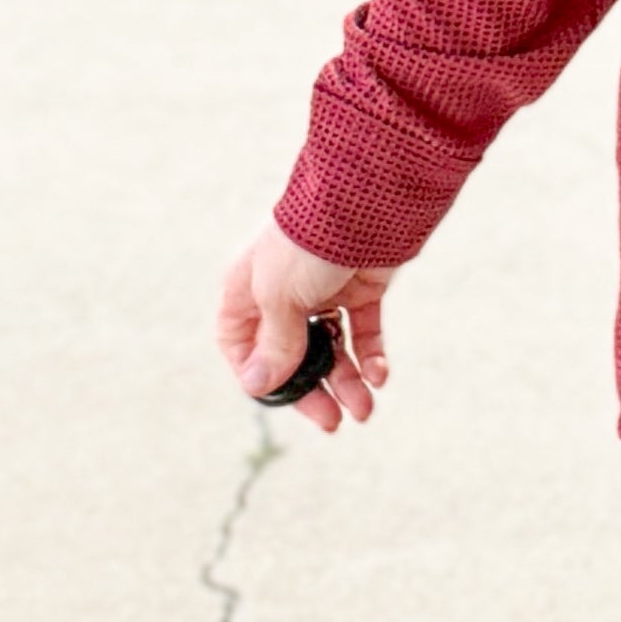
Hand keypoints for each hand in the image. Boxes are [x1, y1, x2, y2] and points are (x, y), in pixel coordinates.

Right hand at [215, 220, 395, 434]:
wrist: (367, 200)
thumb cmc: (310, 243)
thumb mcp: (280, 297)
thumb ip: (274, 344)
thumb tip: (257, 385)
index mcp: (248, 290)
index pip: (241, 344)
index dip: (258, 375)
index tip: (281, 399)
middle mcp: (283, 293)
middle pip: (292, 356)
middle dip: (312, 390)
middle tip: (333, 422)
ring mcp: (323, 291)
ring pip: (332, 349)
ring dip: (346, 381)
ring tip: (364, 410)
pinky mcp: (361, 289)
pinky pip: (363, 333)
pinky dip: (371, 356)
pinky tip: (379, 375)